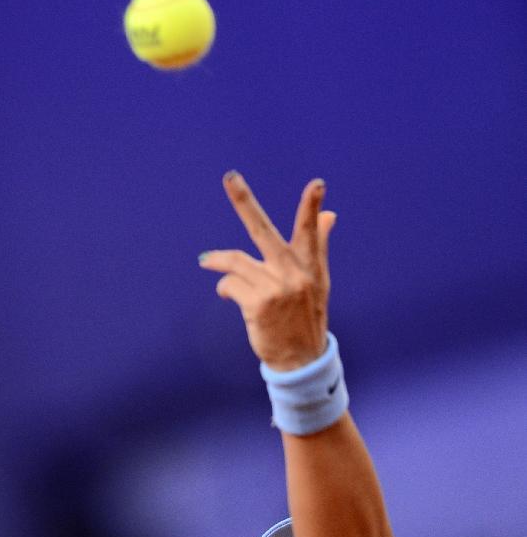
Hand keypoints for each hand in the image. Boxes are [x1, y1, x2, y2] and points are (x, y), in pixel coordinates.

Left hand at [199, 172, 336, 371]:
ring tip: (206, 262)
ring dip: (218, 261)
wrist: (300, 360)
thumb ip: (319, 245)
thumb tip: (330, 214)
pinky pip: (230, 285)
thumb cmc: (307, 317)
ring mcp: (276, 288)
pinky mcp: (258, 305)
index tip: (317, 184)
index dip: (312, 206)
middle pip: (264, 230)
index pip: (311, 230)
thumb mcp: (319, 282)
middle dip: (245, 202)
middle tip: (230, 177)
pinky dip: (225, 288)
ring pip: (236, 261)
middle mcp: (294, 273)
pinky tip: (226, 294)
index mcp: (310, 266)